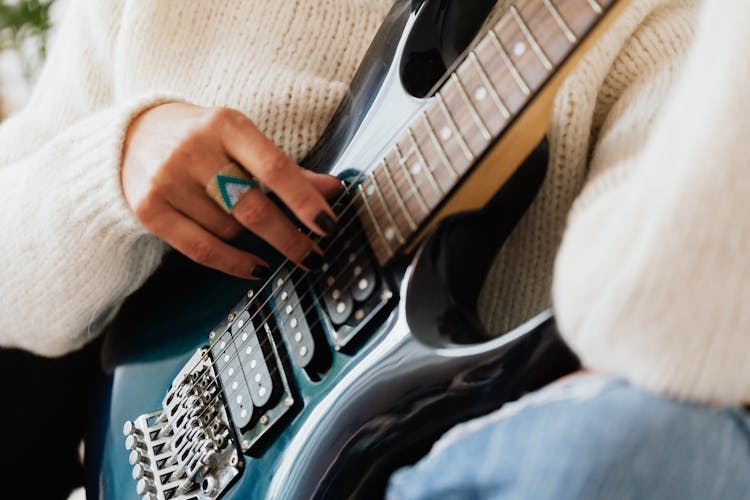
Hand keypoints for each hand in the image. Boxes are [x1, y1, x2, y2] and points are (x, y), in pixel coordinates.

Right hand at [121, 102, 340, 278]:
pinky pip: (202, 249)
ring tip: (253, 228)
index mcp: (225, 125)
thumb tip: (333, 190)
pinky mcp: (149, 210)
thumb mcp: (243, 140)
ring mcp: (167, 181)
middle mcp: (193, 150)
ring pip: (230, 230)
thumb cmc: (202, 138)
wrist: (131, 136)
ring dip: (252, 239)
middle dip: (288, 238)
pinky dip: (235, 262)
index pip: (273, 167)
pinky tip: (257, 268)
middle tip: (314, 256)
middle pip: (252, 207)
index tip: (328, 224)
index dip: (304, 200)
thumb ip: (287, 168)